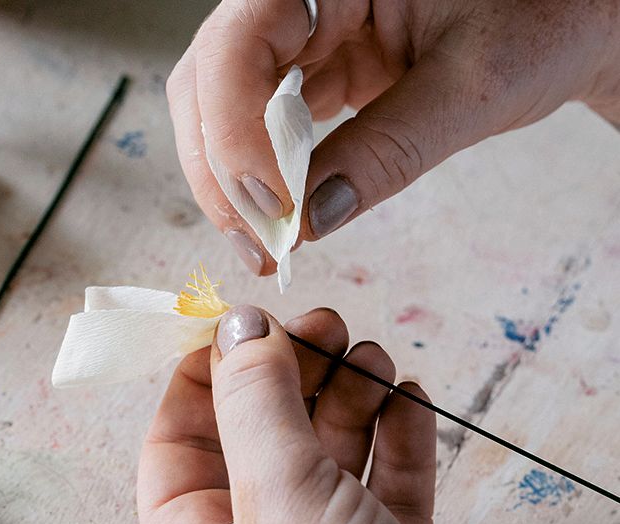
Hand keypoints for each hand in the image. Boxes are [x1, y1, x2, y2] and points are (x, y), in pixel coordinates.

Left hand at [137, 305, 523, 523]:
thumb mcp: (277, 495)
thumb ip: (255, 402)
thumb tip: (238, 326)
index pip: (176, 441)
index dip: (204, 376)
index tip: (241, 321)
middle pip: (261, 434)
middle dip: (292, 374)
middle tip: (325, 325)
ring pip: (328, 451)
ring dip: (351, 396)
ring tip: (374, 359)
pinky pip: (387, 480)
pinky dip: (398, 435)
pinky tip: (410, 399)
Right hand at [168, 0, 619, 274]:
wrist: (568, 23)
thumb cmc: (543, 20)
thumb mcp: (474, 85)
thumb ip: (390, 150)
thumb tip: (310, 221)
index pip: (240, 44)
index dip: (236, 130)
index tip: (274, 208)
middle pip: (211, 80)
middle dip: (223, 169)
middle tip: (260, 243)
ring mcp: (301, 38)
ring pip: (220, 109)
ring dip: (233, 184)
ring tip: (266, 244)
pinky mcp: (312, 75)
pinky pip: (259, 128)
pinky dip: (263, 182)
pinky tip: (281, 220)